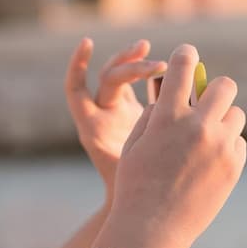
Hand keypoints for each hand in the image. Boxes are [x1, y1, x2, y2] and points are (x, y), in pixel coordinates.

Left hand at [65, 38, 166, 200]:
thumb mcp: (131, 164)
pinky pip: (139, 87)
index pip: (76, 88)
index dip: (78, 65)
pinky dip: (152, 76)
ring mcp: (117, 111)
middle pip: (109, 79)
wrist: (135, 204)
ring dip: (138, 62)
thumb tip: (162, 108)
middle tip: (158, 66)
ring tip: (155, 55)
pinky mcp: (134, 112)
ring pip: (122, 77)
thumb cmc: (131, 189)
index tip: (87, 43)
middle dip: (131, 67)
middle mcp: (101, 114)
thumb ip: (139, 139)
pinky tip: (170, 69)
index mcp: (91, 127)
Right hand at [111, 43, 245, 247]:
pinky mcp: (234, 166)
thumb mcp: (135, 142)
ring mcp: (220, 146)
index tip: (186, 53)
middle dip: (213, 89)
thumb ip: (155, 114)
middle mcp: (198, 126)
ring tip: (202, 138)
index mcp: (167, 116)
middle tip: (203, 101)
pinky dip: (224, 145)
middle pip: (224, 86)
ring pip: (235, 115)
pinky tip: (205, 162)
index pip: (184, 67)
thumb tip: (172, 93)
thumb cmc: (135, 182)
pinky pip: (237, 142)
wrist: (152, 226)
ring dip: (221, 119)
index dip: (185, 55)